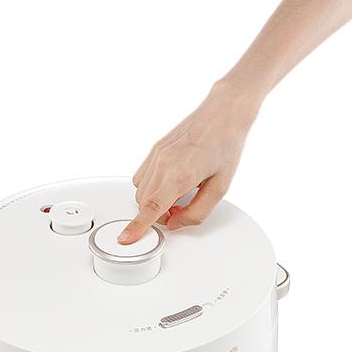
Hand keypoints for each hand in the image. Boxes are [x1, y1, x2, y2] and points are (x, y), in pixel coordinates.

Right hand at [119, 81, 259, 243]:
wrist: (224, 113)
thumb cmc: (226, 144)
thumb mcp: (220, 187)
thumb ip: (197, 212)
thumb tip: (177, 223)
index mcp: (180, 174)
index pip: (152, 208)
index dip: (137, 227)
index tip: (125, 238)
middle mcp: (163, 163)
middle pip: (145, 204)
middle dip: (160, 214)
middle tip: (182, 209)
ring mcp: (156, 155)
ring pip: (141, 192)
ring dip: (154, 201)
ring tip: (178, 194)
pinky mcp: (154, 150)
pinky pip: (141, 178)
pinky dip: (151, 188)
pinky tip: (169, 183)